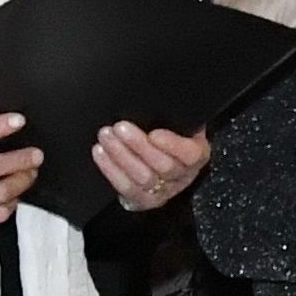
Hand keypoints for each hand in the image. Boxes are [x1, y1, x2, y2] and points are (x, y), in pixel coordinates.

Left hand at [88, 120, 209, 211]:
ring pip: (143, 178)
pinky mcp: (143, 200)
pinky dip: (110, 169)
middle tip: (119, 127)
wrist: (160, 160)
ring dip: (120, 156)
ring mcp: (163, 191)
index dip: (173, 146)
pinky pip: (126, 187)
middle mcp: (182, 176)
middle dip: (138, 146)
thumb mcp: (179, 123)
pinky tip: (100, 152)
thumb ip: (174, 115)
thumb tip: (159, 96)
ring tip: (106, 136)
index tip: (154, 132)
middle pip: (163, 167)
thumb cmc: (169, 133)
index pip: (190, 154)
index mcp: (196, 154)